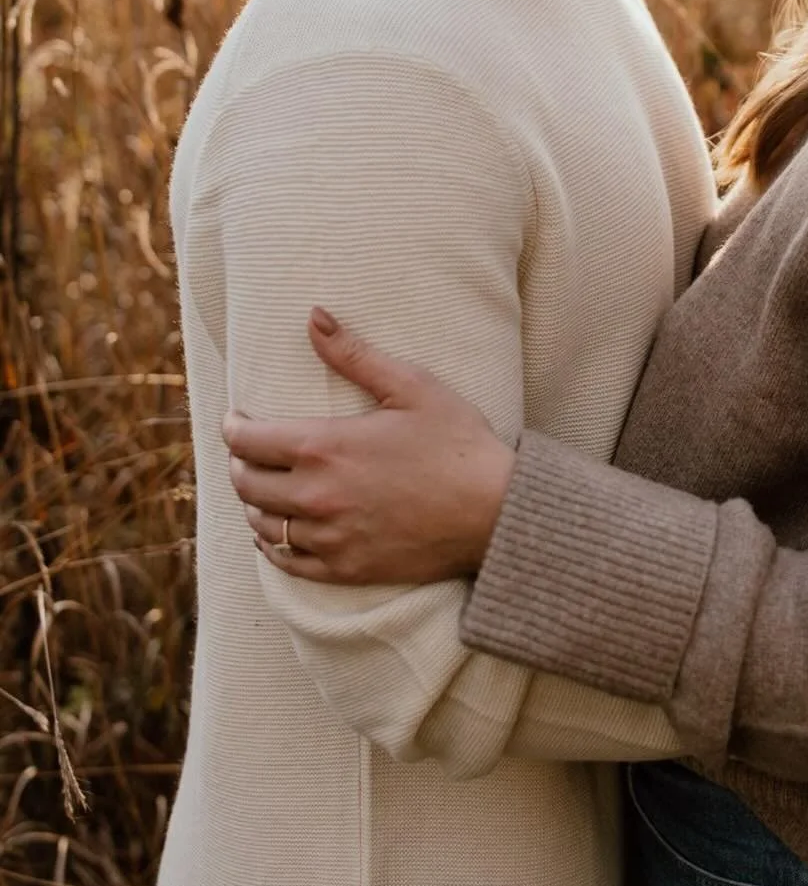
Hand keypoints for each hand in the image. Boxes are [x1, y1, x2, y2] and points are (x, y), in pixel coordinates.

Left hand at [222, 308, 515, 585]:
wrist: (494, 513)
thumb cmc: (457, 443)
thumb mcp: (411, 386)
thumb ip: (355, 354)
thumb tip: (314, 317)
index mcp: (324, 447)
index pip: (248, 440)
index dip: (234, 428)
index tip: (235, 420)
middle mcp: (315, 496)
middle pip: (246, 483)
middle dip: (240, 463)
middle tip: (246, 452)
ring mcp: (328, 537)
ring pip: (262, 523)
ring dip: (254, 503)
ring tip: (262, 488)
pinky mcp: (344, 568)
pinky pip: (286, 561)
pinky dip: (272, 545)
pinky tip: (277, 533)